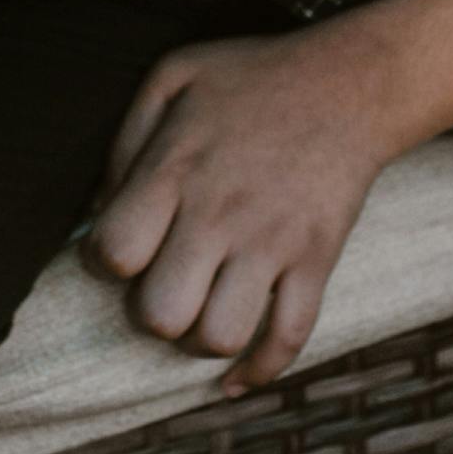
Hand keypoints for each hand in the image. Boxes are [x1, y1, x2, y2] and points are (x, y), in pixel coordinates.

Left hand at [84, 23, 420, 390]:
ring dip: (200, 341)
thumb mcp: (173, 76)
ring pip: (220, 338)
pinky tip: (235, 377)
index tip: (120, 252)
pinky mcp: (317, 262)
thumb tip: (98, 212)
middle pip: (160, 313)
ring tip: (199, 315)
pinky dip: (259, 372)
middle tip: (163, 287)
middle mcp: (220, 215)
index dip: (104, 264)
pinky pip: (289, 340)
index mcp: (175, 170)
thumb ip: (125, 141)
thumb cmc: (254, 77)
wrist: (354, 82)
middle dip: (150, 313)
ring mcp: (273, 244)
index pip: (114, 254)